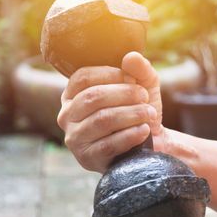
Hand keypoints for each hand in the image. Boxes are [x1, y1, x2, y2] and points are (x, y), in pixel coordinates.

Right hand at [57, 52, 164, 172]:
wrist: (149, 142)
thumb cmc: (138, 108)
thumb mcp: (143, 84)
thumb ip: (140, 69)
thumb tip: (130, 57)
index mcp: (73, 94)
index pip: (83, 77)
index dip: (111, 74)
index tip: (133, 79)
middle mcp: (67, 115)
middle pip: (93, 97)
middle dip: (125, 95)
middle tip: (145, 98)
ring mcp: (74, 138)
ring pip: (102, 120)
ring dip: (132, 114)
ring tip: (149, 114)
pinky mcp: (87, 158)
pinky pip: (108, 144)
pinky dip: (130, 135)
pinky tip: (144, 130)